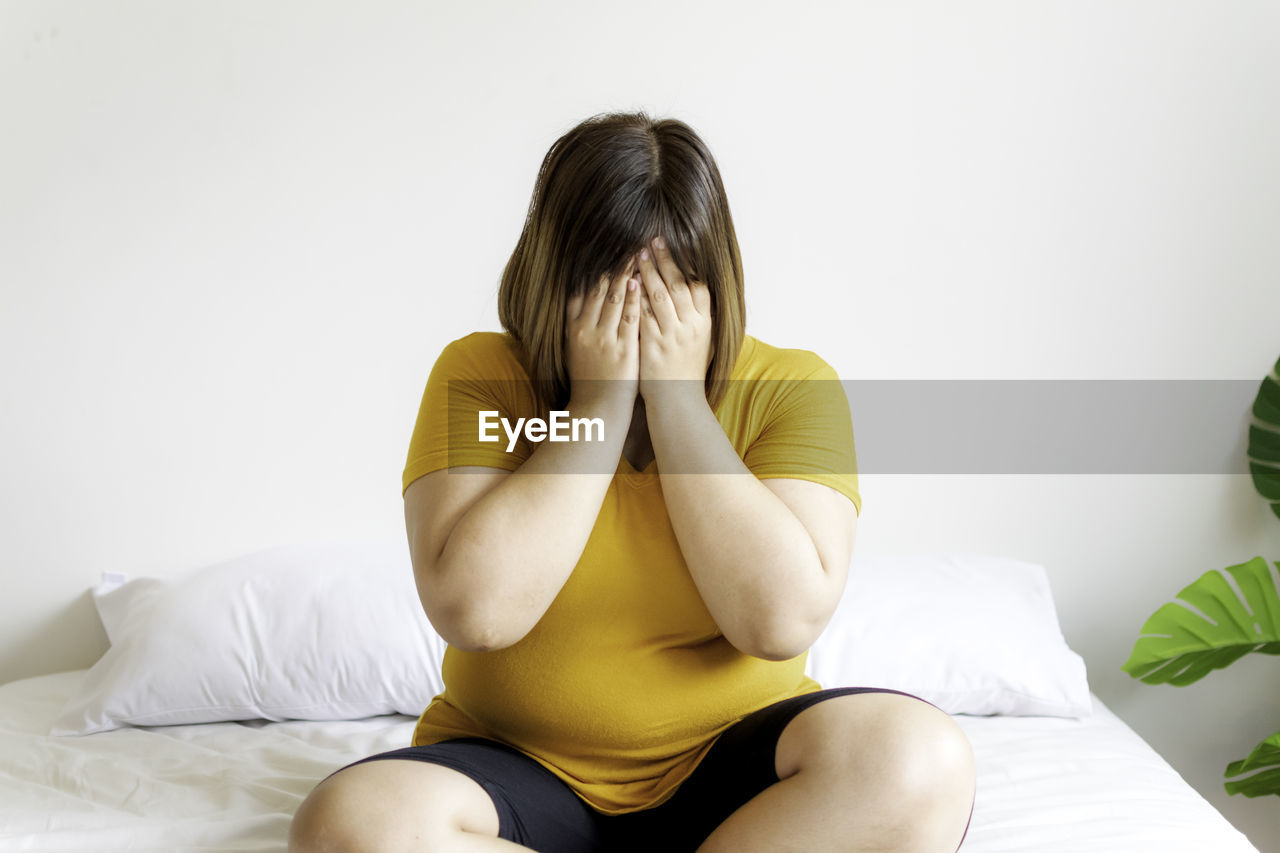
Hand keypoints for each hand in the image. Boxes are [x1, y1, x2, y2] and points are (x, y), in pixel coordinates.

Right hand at [565, 259, 641, 406]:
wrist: (597, 408)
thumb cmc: (590, 378)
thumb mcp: (576, 349)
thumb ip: (578, 323)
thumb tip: (582, 297)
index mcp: (573, 329)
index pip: (581, 290)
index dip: (592, 268)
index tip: (603, 249)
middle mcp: (585, 331)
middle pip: (598, 289)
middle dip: (612, 264)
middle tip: (624, 242)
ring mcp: (604, 340)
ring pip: (614, 299)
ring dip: (625, 273)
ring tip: (636, 253)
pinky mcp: (623, 350)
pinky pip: (630, 318)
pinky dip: (635, 298)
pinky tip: (641, 281)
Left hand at [635, 236, 712, 399]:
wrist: (678, 401)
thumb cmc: (686, 369)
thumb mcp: (702, 340)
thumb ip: (698, 315)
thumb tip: (696, 286)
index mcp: (706, 323)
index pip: (699, 284)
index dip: (688, 262)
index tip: (678, 243)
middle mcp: (691, 327)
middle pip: (677, 285)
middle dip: (665, 259)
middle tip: (653, 239)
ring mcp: (672, 337)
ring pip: (658, 296)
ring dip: (647, 271)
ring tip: (637, 253)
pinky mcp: (653, 346)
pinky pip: (642, 315)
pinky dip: (634, 297)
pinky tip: (626, 282)